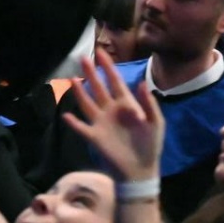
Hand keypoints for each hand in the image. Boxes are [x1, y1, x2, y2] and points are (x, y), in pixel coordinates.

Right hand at [62, 54, 164, 181]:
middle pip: (98, 88)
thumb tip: (141, 83)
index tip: (101, 52)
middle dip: (91, 74)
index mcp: (126, 105)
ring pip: (87, 103)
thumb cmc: (150, 145)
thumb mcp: (156, 123)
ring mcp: (101, 123)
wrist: (141, 170)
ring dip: (79, 92)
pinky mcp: (94, 137)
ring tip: (71, 79)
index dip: (108, 67)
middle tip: (83, 58)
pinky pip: (81, 128)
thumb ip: (149, 104)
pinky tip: (67, 115)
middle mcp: (110, 111)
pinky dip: (73, 122)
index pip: (115, 82)